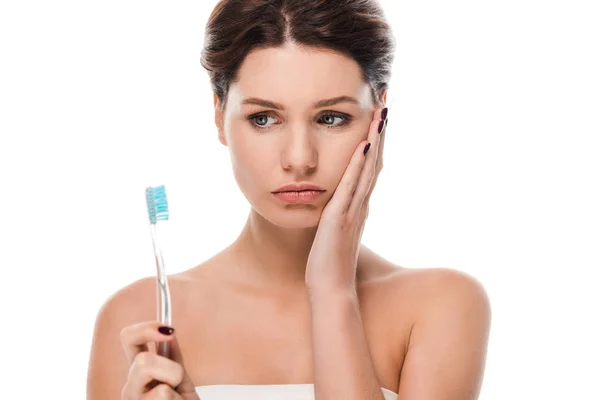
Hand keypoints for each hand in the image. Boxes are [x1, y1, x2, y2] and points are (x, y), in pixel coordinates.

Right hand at [120, 321, 199, 399]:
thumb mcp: (180, 377)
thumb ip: (172, 357)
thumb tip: (170, 331)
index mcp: (138, 371)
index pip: (128, 339)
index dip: (145, 328)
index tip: (170, 330)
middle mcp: (130, 386)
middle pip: (142, 360)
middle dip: (170, 367)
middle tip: (177, 380)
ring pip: (156, 381)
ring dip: (175, 385)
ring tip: (176, 397)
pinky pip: (164, 396)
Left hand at [305, 106, 387, 293]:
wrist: (330, 289)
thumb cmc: (329, 262)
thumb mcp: (336, 230)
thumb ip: (341, 213)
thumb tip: (340, 201)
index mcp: (358, 204)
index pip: (370, 166)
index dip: (376, 140)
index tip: (379, 115)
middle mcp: (360, 203)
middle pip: (375, 161)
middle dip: (380, 131)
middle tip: (386, 102)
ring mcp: (353, 210)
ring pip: (368, 169)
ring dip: (375, 141)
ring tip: (381, 114)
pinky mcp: (340, 218)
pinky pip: (350, 187)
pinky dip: (358, 165)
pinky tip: (363, 145)